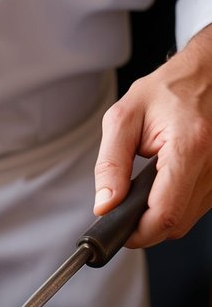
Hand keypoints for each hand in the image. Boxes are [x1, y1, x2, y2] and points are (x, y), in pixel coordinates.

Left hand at [94, 23, 211, 247]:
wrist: (207, 73)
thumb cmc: (168, 89)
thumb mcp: (124, 118)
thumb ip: (110, 164)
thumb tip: (105, 204)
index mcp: (189, 145)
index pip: (165, 212)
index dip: (139, 233)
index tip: (121, 233)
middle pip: (176, 224)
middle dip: (146, 227)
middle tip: (125, 210)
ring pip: (188, 220)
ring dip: (162, 215)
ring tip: (147, 187)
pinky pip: (198, 208)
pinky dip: (177, 205)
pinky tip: (166, 184)